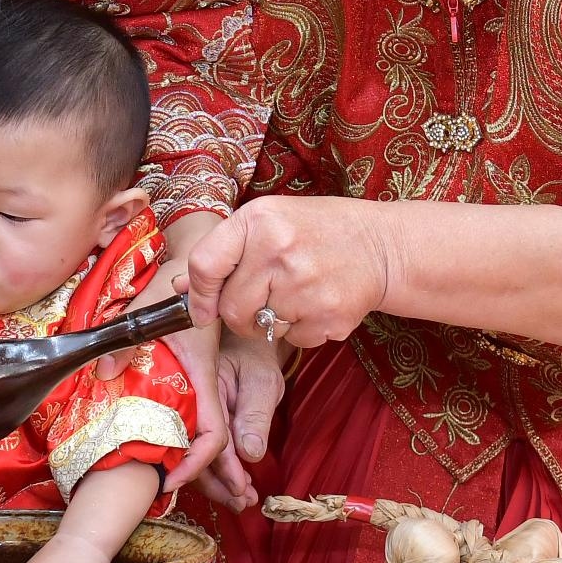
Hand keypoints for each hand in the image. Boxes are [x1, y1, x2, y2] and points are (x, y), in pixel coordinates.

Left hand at [93, 217, 226, 492]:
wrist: (198, 261)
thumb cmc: (173, 282)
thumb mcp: (148, 306)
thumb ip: (125, 339)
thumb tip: (103, 374)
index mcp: (204, 372)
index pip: (213, 431)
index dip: (198, 462)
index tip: (172, 479)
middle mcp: (210, 383)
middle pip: (219, 441)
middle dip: (215, 475)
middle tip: (190, 496)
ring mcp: (206, 382)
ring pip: (213, 431)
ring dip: (208, 462)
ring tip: (193, 489)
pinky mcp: (198, 376)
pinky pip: (201, 415)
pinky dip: (194, 438)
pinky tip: (174, 451)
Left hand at [184, 197, 393, 346]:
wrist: (381, 246)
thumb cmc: (316, 231)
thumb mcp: (267, 222)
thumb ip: (222, 252)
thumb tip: (180, 288)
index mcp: (260, 222)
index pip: (205, 266)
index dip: (198, 294)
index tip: (201, 309)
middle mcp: (281, 253)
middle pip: (231, 309)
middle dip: (238, 313)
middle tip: (260, 299)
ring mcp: (307, 288)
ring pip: (261, 329)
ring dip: (270, 321)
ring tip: (294, 293)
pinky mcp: (329, 318)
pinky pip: (293, 340)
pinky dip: (299, 330)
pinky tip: (314, 303)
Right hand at [192, 334, 286, 511]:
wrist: (244, 346)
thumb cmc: (254, 359)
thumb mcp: (262, 382)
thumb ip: (255, 415)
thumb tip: (250, 453)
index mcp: (201, 392)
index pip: (208, 436)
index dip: (219, 466)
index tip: (235, 489)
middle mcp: (189, 408)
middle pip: (194, 453)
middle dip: (217, 484)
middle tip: (241, 504)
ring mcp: (190, 418)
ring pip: (197, 458)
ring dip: (219, 483)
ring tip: (242, 502)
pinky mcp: (196, 426)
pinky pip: (202, 452)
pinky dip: (219, 472)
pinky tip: (236, 486)